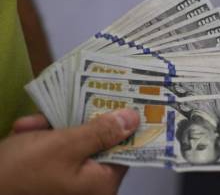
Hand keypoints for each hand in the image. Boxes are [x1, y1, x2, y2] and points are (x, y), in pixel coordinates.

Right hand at [0, 109, 138, 194]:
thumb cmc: (23, 171)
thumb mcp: (64, 146)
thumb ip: (101, 131)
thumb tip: (133, 118)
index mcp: (101, 183)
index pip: (124, 147)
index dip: (119, 121)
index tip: (114, 99)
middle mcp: (90, 185)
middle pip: (96, 141)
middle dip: (75, 122)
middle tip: (68, 104)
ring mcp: (71, 179)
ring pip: (74, 141)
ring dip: (53, 128)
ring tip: (33, 124)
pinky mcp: (53, 173)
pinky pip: (57, 148)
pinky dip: (42, 138)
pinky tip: (24, 130)